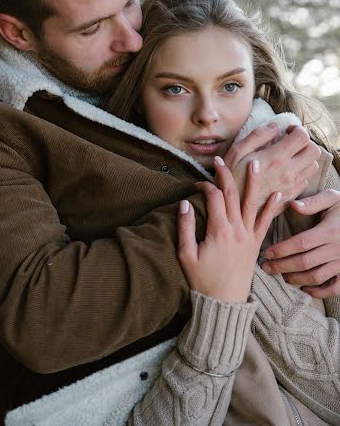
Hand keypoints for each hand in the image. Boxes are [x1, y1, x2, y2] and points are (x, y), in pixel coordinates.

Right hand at [177, 157, 279, 302]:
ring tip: (256, 164)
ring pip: (252, 204)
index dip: (204, 186)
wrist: (223, 303)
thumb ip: (185, 227)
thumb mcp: (185, 255)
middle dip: (226, 175)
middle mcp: (237, 230)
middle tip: (221, 161)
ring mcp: (248, 237)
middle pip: (232, 195)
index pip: (213, 197)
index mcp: (218, 230)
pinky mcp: (255, 244)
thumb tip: (185, 203)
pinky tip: (278, 194)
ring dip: (253, 183)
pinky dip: (272, 208)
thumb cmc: (202, 280)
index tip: (197, 184)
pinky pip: (266, 222)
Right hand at [224, 123, 320, 212]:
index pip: (303, 137)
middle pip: (314, 151)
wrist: (230, 207)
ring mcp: (291, 186)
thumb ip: (258, 135)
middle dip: (305, 143)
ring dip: (304, 158)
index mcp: (276, 158)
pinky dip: (299, 173)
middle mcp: (288, 173)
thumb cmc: (230, 177)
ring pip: (312, 167)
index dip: (297, 130)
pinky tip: (285, 172)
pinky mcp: (289, 197)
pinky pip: (304, 181)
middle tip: (290, 142)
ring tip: (289, 157)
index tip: (287, 131)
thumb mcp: (237, 151)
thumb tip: (275, 126)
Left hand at [262, 189, 339, 296]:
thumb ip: (313, 202)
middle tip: (265, 267)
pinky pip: (333, 289)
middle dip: (281, 266)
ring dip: (295, 279)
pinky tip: (304, 288)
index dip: (281, 250)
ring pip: (315, 277)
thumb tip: (292, 205)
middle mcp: (337, 250)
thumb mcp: (333, 199)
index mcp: (330, 231)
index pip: (301, 243)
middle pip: (304, 262)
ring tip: (280, 276)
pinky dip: (318, 292)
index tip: (266, 253)